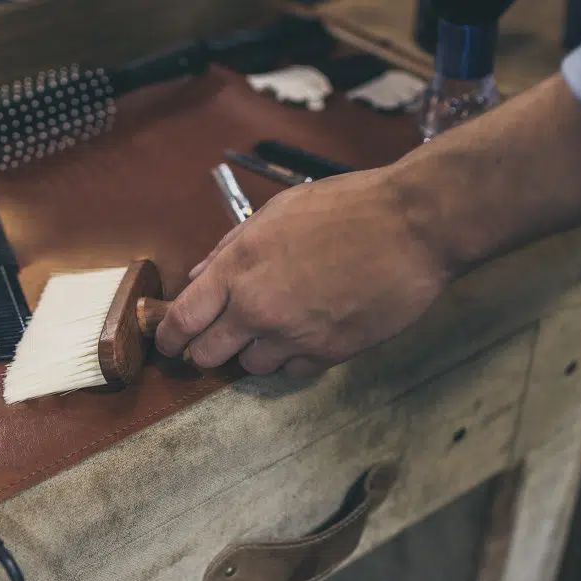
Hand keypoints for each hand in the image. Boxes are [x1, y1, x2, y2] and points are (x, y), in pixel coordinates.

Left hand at [154, 169, 453, 378]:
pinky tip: (306, 332)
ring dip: (253, 352)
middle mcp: (259, 308)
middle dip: (205, 350)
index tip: (167, 344)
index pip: (183, 319)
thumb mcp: (276, 213)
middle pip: (208, 354)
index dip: (168, 338)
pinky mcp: (330, 353)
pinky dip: (292, 358)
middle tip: (216, 340)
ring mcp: (295, 335)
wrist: (413, 226)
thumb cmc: (346, 208)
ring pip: (251, 367)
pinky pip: (294, 371)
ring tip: (274, 326)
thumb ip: (230, 248)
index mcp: (239, 267)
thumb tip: (197, 277)